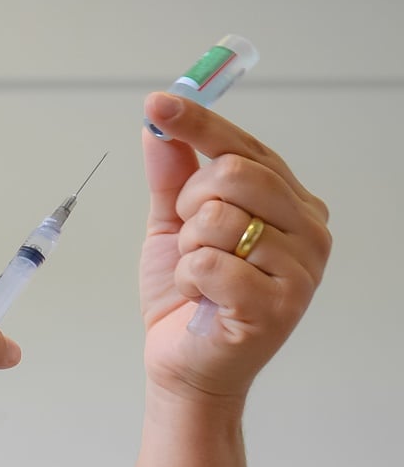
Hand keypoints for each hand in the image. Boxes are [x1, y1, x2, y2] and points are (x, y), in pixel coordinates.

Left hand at [139, 92, 331, 402]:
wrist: (182, 363)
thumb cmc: (187, 295)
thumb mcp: (172, 224)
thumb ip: (170, 175)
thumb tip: (158, 124)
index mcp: (290, 202)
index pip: (245, 146)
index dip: (198, 121)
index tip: (157, 103)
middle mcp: (309, 229)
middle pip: (234, 172)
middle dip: (190, 201)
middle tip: (189, 236)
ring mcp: (301, 269)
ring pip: (218, 217)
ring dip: (189, 246)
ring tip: (200, 274)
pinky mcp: (279, 306)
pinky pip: (210, 262)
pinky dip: (190, 278)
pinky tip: (203, 298)